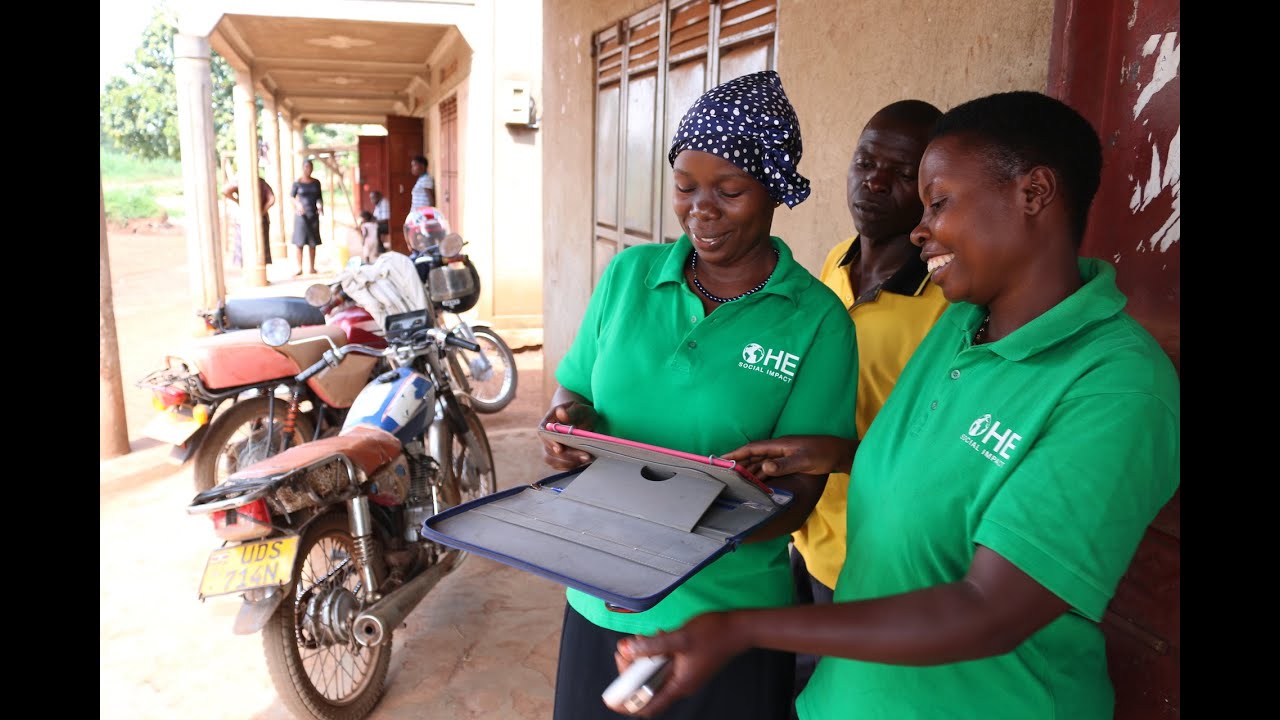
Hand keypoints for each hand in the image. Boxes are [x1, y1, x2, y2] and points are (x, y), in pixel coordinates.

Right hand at [538, 401, 597, 470]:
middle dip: (567, 455)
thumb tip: (561, 413)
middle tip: (586, 456)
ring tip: (587, 459)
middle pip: (549, 450)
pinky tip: (583, 462)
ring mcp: (550, 448)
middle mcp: (546, 437)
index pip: (543, 433)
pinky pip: (559, 465)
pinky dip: (571, 466)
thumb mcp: (580, 409)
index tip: (560, 449)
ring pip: (552, 460)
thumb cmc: (579, 412)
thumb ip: (572, 411)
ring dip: (569, 463)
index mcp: (547, 422)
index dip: (550, 443)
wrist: (580, 418)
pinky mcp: (557, 457)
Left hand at [610, 613, 744, 716]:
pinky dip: (655, 653)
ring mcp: (684, 674)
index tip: (610, 697)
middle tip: (623, 652)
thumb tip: (627, 649)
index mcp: (679, 685)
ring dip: (642, 660)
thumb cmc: (714, 634)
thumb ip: (652, 645)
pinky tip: (654, 636)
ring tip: (637, 641)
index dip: (627, 704)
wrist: (739, 628)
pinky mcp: (686, 664)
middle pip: (647, 688)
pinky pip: (664, 664)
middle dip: (631, 672)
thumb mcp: (679, 638)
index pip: (647, 706)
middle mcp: (680, 684)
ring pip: (654, 674)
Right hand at [721, 435, 855, 477]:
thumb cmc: (823, 454)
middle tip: (722, 471)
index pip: (752, 448)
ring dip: (748, 469)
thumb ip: (784, 465)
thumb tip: (764, 467)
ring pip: (760, 462)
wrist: (839, 453)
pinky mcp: (789, 461)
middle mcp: (778, 448)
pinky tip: (755, 482)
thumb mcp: (804, 460)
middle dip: (738, 462)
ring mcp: (783, 455)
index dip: (736, 453)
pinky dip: (760, 474)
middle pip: (753, 455)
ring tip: (735, 479)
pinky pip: (769, 467)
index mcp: (779, 445)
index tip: (722, 459)